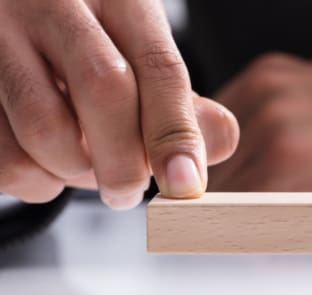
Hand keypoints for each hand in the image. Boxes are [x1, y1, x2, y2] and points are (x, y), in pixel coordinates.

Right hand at [0, 0, 238, 208]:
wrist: (5, 19)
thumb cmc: (82, 46)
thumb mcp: (136, 56)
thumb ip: (180, 102)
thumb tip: (222, 138)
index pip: (158, 65)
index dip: (176, 132)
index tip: (185, 184)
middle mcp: (53, 4)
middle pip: (105, 90)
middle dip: (125, 160)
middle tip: (127, 191)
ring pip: (45, 125)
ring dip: (73, 172)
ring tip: (82, 166)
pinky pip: (2, 154)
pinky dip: (32, 178)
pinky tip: (44, 163)